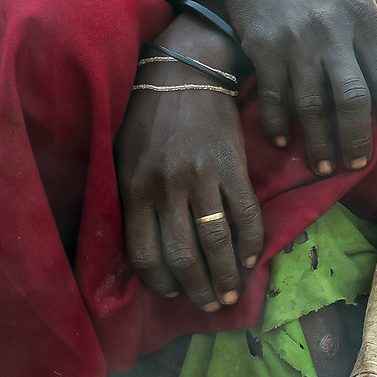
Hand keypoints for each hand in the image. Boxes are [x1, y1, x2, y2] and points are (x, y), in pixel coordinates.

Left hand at [114, 76, 263, 312]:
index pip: (145, 254)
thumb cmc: (148, 116)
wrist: (185, 71)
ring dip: (226, 277)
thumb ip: (132, 198)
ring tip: (231, 293)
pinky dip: (250, 243)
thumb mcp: (124, 157)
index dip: (159, 283)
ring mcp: (201, 178)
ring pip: (216, 243)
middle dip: (198, 289)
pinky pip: (245, 215)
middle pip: (183, 257)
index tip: (172, 292)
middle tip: (209, 305)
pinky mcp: (232, 167)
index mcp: (135, 189)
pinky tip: (252, 258)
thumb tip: (146, 243)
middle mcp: (166, 189)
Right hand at [206, 0, 376, 177]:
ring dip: (319, 143)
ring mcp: (296, 44)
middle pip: (351, 99)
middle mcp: (332, 32)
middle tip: (358, 164)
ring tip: (324, 167)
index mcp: (361, 13)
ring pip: (312, 106)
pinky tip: (283, 143)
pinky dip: (278, 124)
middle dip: (357, 138)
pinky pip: (274, 97)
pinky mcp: (264, 50)